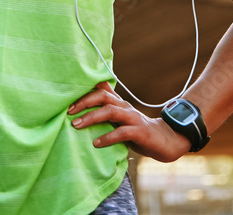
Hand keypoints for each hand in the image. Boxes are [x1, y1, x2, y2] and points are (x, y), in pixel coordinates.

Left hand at [67, 81, 190, 162]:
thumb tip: (86, 107)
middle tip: (69, 111)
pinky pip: (122, 132)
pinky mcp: (139, 132)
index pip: (100, 90)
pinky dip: (108, 137)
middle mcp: (124, 107)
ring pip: (110, 111)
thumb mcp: (121, 119)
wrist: (166, 140)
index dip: (84, 91)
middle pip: (103, 96)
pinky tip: (96, 143)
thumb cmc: (138, 131)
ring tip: (76, 125)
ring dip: (92, 117)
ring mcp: (133, 118)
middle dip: (84, 102)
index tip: (67, 98)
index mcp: (119, 103)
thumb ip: (107, 111)